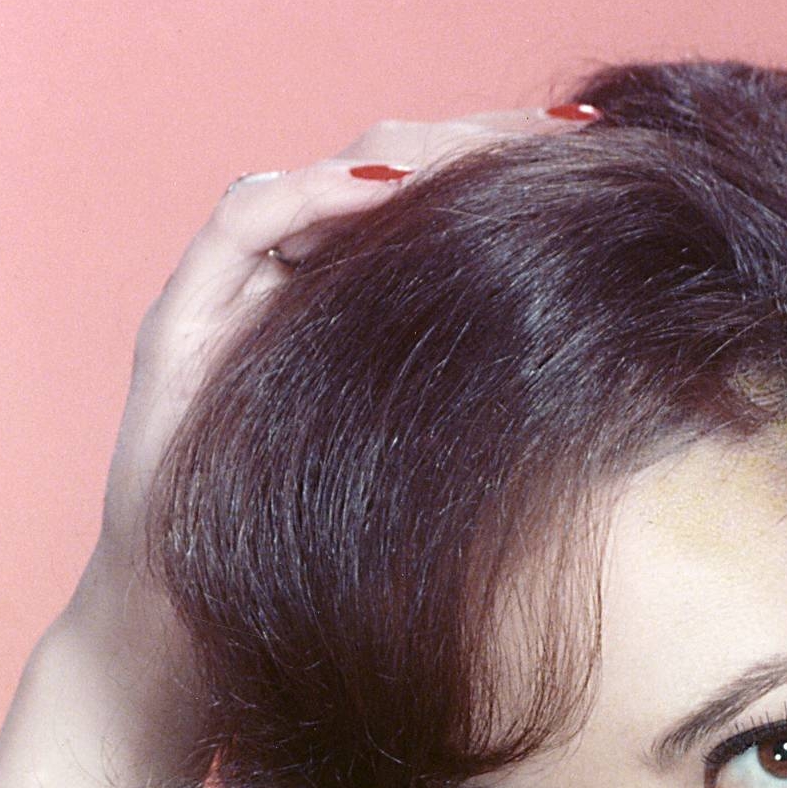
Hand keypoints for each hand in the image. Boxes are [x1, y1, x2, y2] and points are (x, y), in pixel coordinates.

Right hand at [61, 102, 604, 699]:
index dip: (503, 178)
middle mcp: (286, 296)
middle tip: (565, 134)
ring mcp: (225, 304)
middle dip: (473, 143)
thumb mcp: (424, 493)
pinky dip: (312, 199)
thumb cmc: (312, 586)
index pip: (425, 212)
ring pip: (318, 183)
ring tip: (486, 149)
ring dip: (403, 154)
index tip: (596, 164)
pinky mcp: (178, 330)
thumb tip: (608, 389)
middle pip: (379, 175)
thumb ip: (479, 424)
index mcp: (348, 323)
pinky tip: (378, 188)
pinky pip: (243, 229)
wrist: (187, 654)